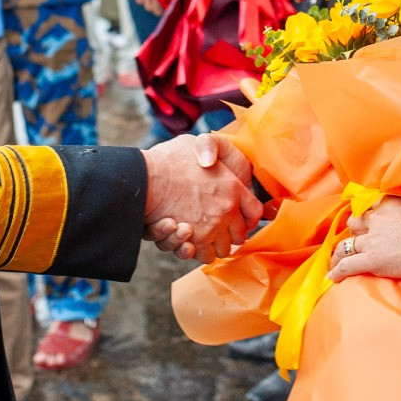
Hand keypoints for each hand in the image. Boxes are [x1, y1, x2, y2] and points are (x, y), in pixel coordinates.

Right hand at [141, 132, 259, 261]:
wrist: (146, 178)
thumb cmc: (167, 159)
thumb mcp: (193, 143)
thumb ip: (208, 148)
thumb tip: (210, 161)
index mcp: (234, 187)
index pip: (254, 211)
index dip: (247, 217)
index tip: (238, 219)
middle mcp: (227, 210)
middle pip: (239, 235)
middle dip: (228, 234)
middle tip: (215, 228)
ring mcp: (212, 228)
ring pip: (223, 249)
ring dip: (212, 245)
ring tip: (198, 234)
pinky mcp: (194, 241)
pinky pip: (205, 256)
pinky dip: (197, 251)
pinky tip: (187, 240)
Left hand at [326, 196, 400, 281]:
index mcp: (386, 203)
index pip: (367, 206)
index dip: (364, 216)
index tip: (362, 222)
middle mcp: (375, 219)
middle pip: (354, 224)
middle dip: (353, 232)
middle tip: (354, 241)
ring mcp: (372, 240)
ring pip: (346, 245)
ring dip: (339, 253)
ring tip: (335, 261)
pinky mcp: (372, 259)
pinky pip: (348, 265)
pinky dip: (338, 271)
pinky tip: (332, 277)